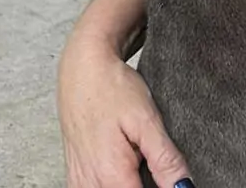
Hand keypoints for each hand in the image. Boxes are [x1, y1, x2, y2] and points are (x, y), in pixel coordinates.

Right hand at [57, 35, 190, 187]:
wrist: (82, 70)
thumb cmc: (113, 88)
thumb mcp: (147, 120)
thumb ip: (165, 160)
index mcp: (112, 176)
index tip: (170, 175)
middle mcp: (91, 184)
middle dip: (149, 184)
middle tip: (152, 159)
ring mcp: (80, 182)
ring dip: (132, 183)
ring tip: (139, 160)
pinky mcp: (75, 177)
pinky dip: (114, 183)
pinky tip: (124, 166)